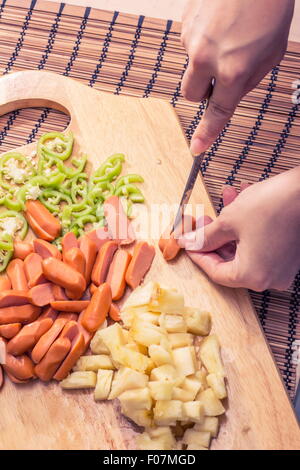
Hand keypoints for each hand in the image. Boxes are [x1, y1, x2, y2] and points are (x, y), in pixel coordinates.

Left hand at [178, 168, 299, 290]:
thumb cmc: (273, 205)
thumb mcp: (229, 221)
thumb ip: (205, 236)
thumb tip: (190, 242)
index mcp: (252, 276)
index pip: (216, 272)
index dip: (199, 255)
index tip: (189, 242)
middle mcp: (269, 278)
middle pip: (230, 261)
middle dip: (214, 237)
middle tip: (202, 220)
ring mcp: (282, 268)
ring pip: (245, 249)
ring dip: (231, 226)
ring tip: (224, 201)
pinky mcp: (289, 255)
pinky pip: (261, 244)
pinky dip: (248, 227)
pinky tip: (242, 201)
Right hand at [181, 0, 293, 154]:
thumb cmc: (269, 8)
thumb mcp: (272, 54)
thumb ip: (248, 81)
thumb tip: (229, 95)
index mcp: (233, 70)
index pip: (216, 113)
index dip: (206, 133)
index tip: (197, 148)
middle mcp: (206, 58)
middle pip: (191, 94)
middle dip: (203, 90)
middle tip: (220, 74)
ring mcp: (192, 40)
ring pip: (191, 66)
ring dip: (205, 61)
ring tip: (228, 34)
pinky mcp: (185, 23)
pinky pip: (190, 43)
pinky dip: (203, 40)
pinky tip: (219, 23)